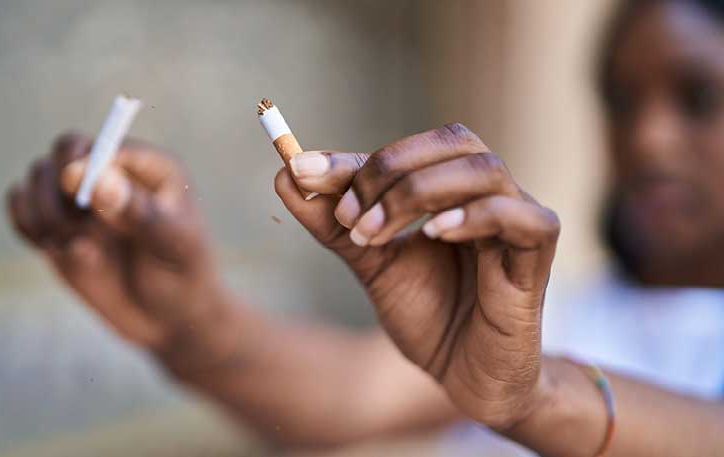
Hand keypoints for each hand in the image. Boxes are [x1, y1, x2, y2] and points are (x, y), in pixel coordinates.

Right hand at [6, 133, 229, 363]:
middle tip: (78, 229)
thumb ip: (137, 211)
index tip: (80, 197)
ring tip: (82, 249)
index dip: (87, 167)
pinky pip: (20, 205)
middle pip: (64, 151)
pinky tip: (56, 250)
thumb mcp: (172, 245)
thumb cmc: (183, 275)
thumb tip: (98, 177)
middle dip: (59, 189)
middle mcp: (112, 174)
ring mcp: (82, 198)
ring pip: (37, 176)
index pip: (106, 145)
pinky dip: (25, 224)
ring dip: (45, 214)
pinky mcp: (56, 224)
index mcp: (150, 168)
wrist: (169, 318)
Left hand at [276, 124, 559, 428]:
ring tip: (372, 234)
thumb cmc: (428, 314)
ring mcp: (518, 221)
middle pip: (452, 141)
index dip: (354, 158)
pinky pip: (519, 217)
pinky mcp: (536, 257)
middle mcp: (487, 195)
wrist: (465, 376)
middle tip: (347, 216)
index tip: (301, 171)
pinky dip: (473, 216)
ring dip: (417, 193)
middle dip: (388, 170)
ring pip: (483, 169)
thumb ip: (334, 223)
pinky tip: (432, 236)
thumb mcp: (371, 264)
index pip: (409, 149)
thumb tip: (284, 174)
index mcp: (451, 190)